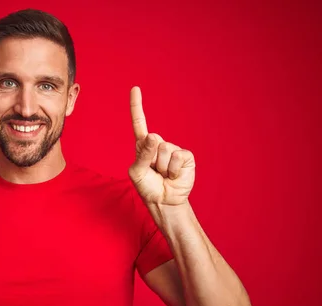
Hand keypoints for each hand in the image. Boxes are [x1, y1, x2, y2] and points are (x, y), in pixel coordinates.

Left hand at [128, 87, 194, 206]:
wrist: (165, 201)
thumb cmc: (148, 186)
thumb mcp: (137, 172)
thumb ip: (142, 155)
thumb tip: (153, 136)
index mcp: (143, 146)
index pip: (139, 123)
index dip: (137, 106)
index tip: (135, 88)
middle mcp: (158, 144)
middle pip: (151, 141)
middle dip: (150, 159)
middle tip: (154, 172)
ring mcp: (173, 149)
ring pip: (164, 150)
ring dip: (162, 167)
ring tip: (164, 175)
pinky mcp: (186, 156)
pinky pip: (177, 157)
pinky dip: (173, 170)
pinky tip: (174, 175)